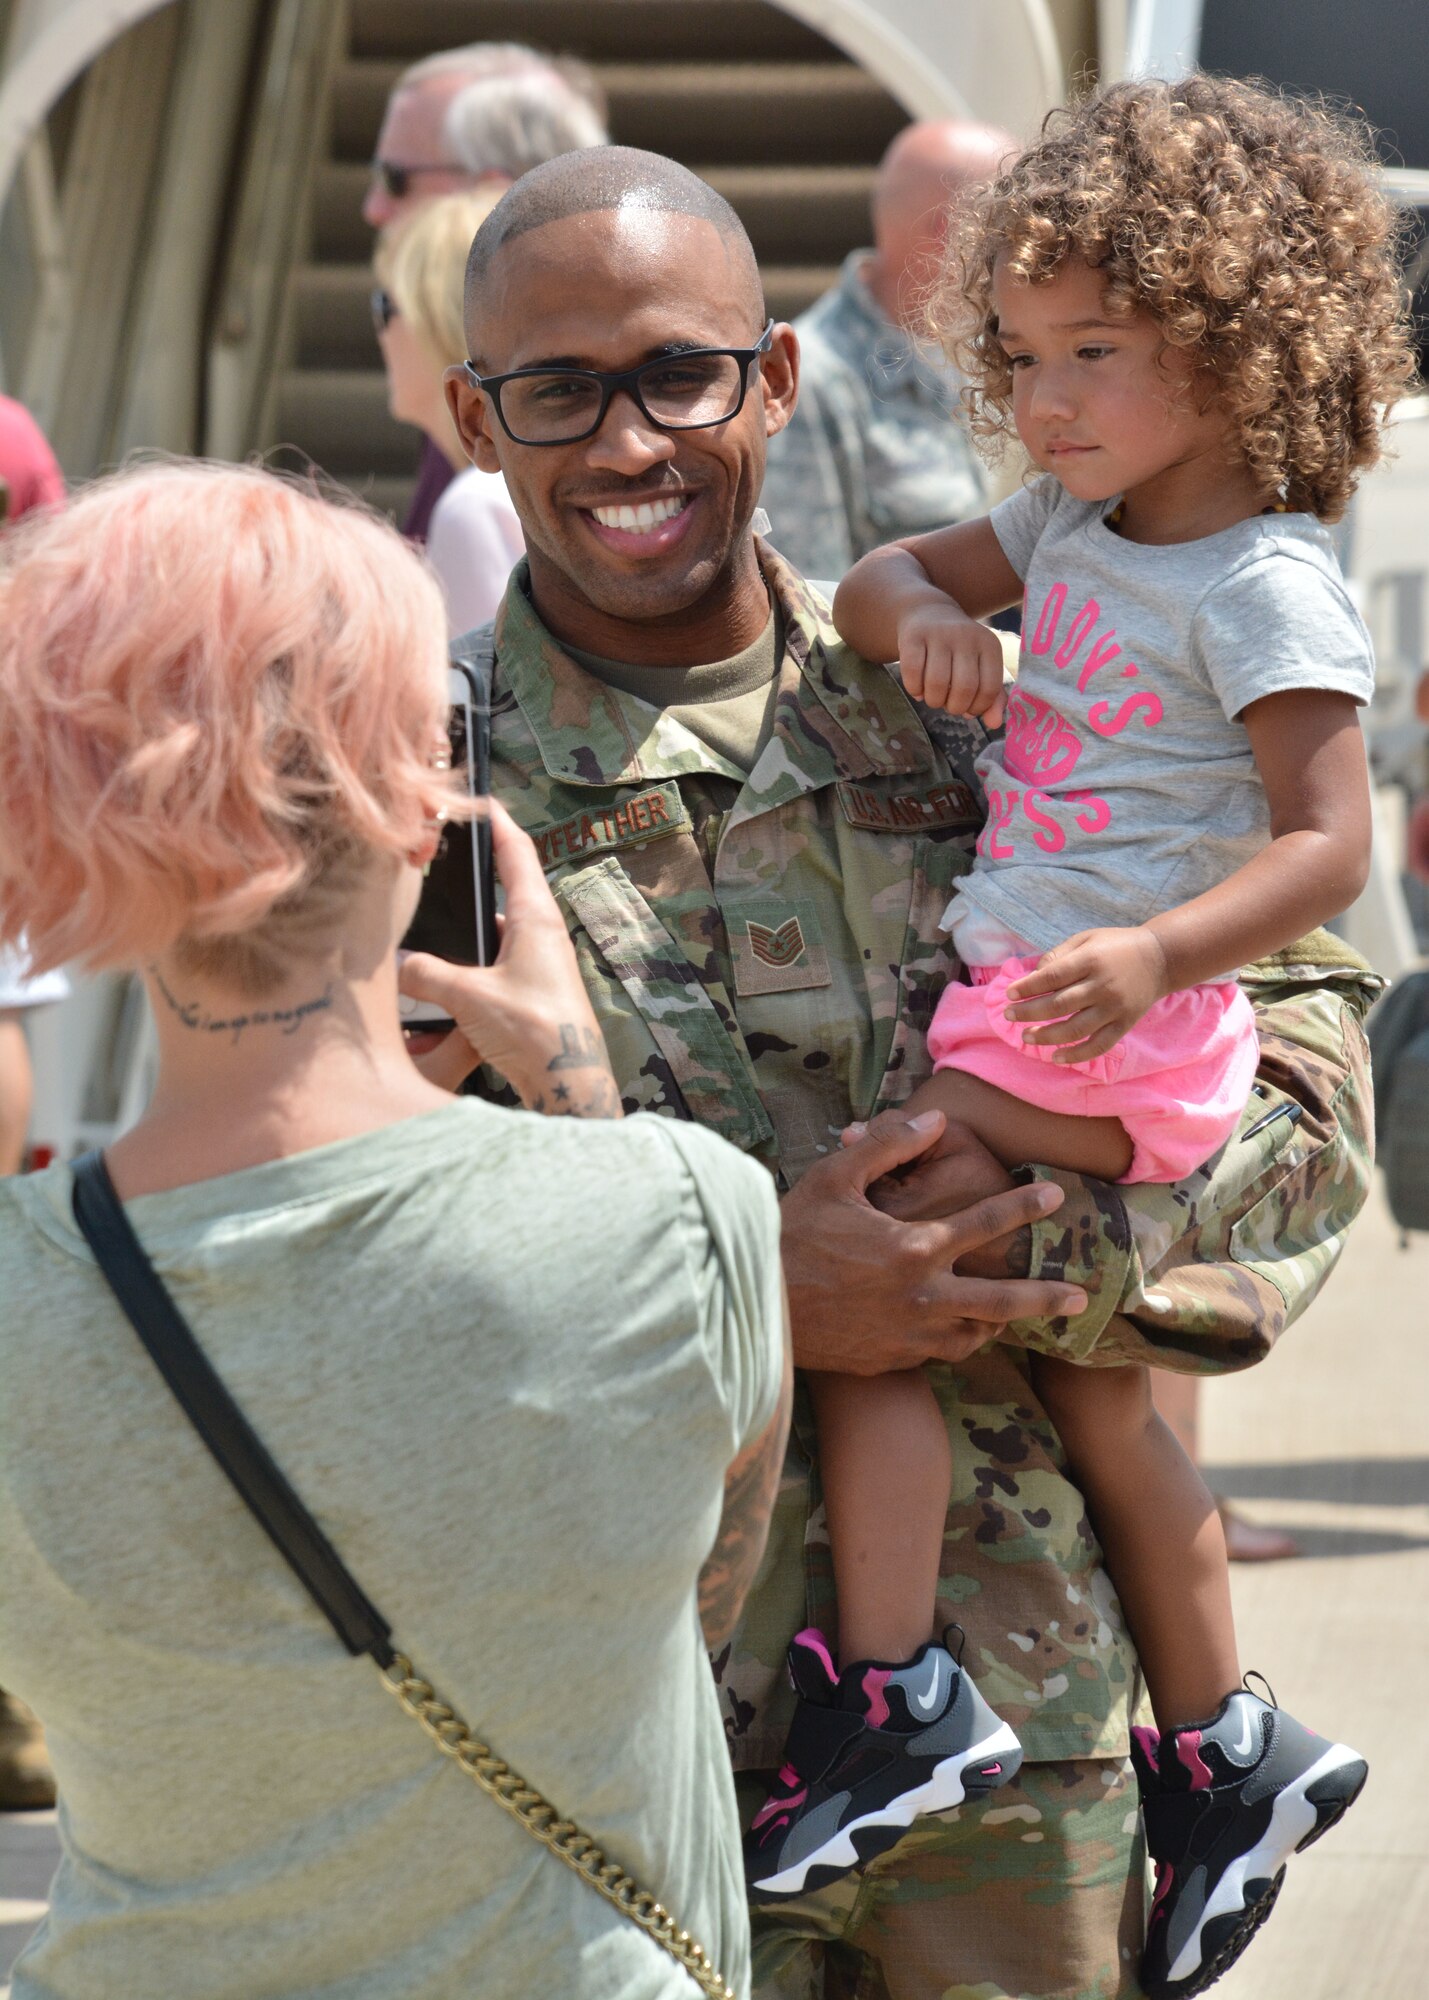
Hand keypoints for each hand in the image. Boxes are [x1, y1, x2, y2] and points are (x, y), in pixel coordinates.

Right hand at [398, 800, 620, 1116]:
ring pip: (496, 927)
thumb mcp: (468, 996)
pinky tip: (442, 971)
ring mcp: (538, 961)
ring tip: (431, 910)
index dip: (496, 822)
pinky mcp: (532, 989)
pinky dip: (470, 957)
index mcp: (535, 916)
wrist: (570, 1080)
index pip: (516, 851)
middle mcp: (541, 932)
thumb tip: (393, 965)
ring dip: (468, 920)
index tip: (477, 798)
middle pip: (505, 885)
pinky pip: (494, 959)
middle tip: (441, 850)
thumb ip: (425, 975)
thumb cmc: (534, 1028)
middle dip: (473, 868)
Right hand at [780, 1108, 1086, 1373]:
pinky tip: (961, 1333)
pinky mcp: (890, 1359)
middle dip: (1045, 1296)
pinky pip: (939, 1355)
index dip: (1024, 1205)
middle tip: (1079, 1295)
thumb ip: (888, 1146)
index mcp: (915, 1247)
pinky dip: (958, 1342)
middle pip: (1003, 1299)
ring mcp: (908, 1335)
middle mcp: (923, 1296)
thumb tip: (935, 1123)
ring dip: (1000, 1323)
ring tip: (1020, 1317)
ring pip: (974, 1335)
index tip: (1054, 1194)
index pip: (986, 1223)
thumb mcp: (835, 1178)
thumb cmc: (791, 1235)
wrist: (756, 1305)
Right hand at [897, 600, 1005, 726]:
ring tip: (933, 697)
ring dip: (933, 701)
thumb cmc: (959, 651)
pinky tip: (917, 689)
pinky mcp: (913, 636)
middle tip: (949, 704)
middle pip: (964, 688)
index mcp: (989, 645)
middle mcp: (967, 636)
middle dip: (954, 707)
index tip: (968, 708)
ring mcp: (939, 634)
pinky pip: (912, 674)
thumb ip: (992, 697)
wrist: (929, 614)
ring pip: (937, 683)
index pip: (989, 689)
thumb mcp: (980, 668)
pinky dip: (914, 690)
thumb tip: (994, 724)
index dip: (977, 707)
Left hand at [1003, 926, 1168, 1061]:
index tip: (1009, 994)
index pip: (1053, 976)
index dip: (1028, 987)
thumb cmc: (1116, 946)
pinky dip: (1077, 1055)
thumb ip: (1059, 955)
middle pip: (1060, 1005)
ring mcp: (1115, 1008)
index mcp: (1091, 960)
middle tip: (1008, 1016)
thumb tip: (1033, 976)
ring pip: (1076, 1029)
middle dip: (1030, 1012)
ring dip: (1047, 1036)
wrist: (1161, 958)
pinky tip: (1056, 1057)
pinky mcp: (1124, 1024)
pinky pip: (1099, 1045)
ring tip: (1026, 1036)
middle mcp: (1103, 986)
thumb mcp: (1086, 939)